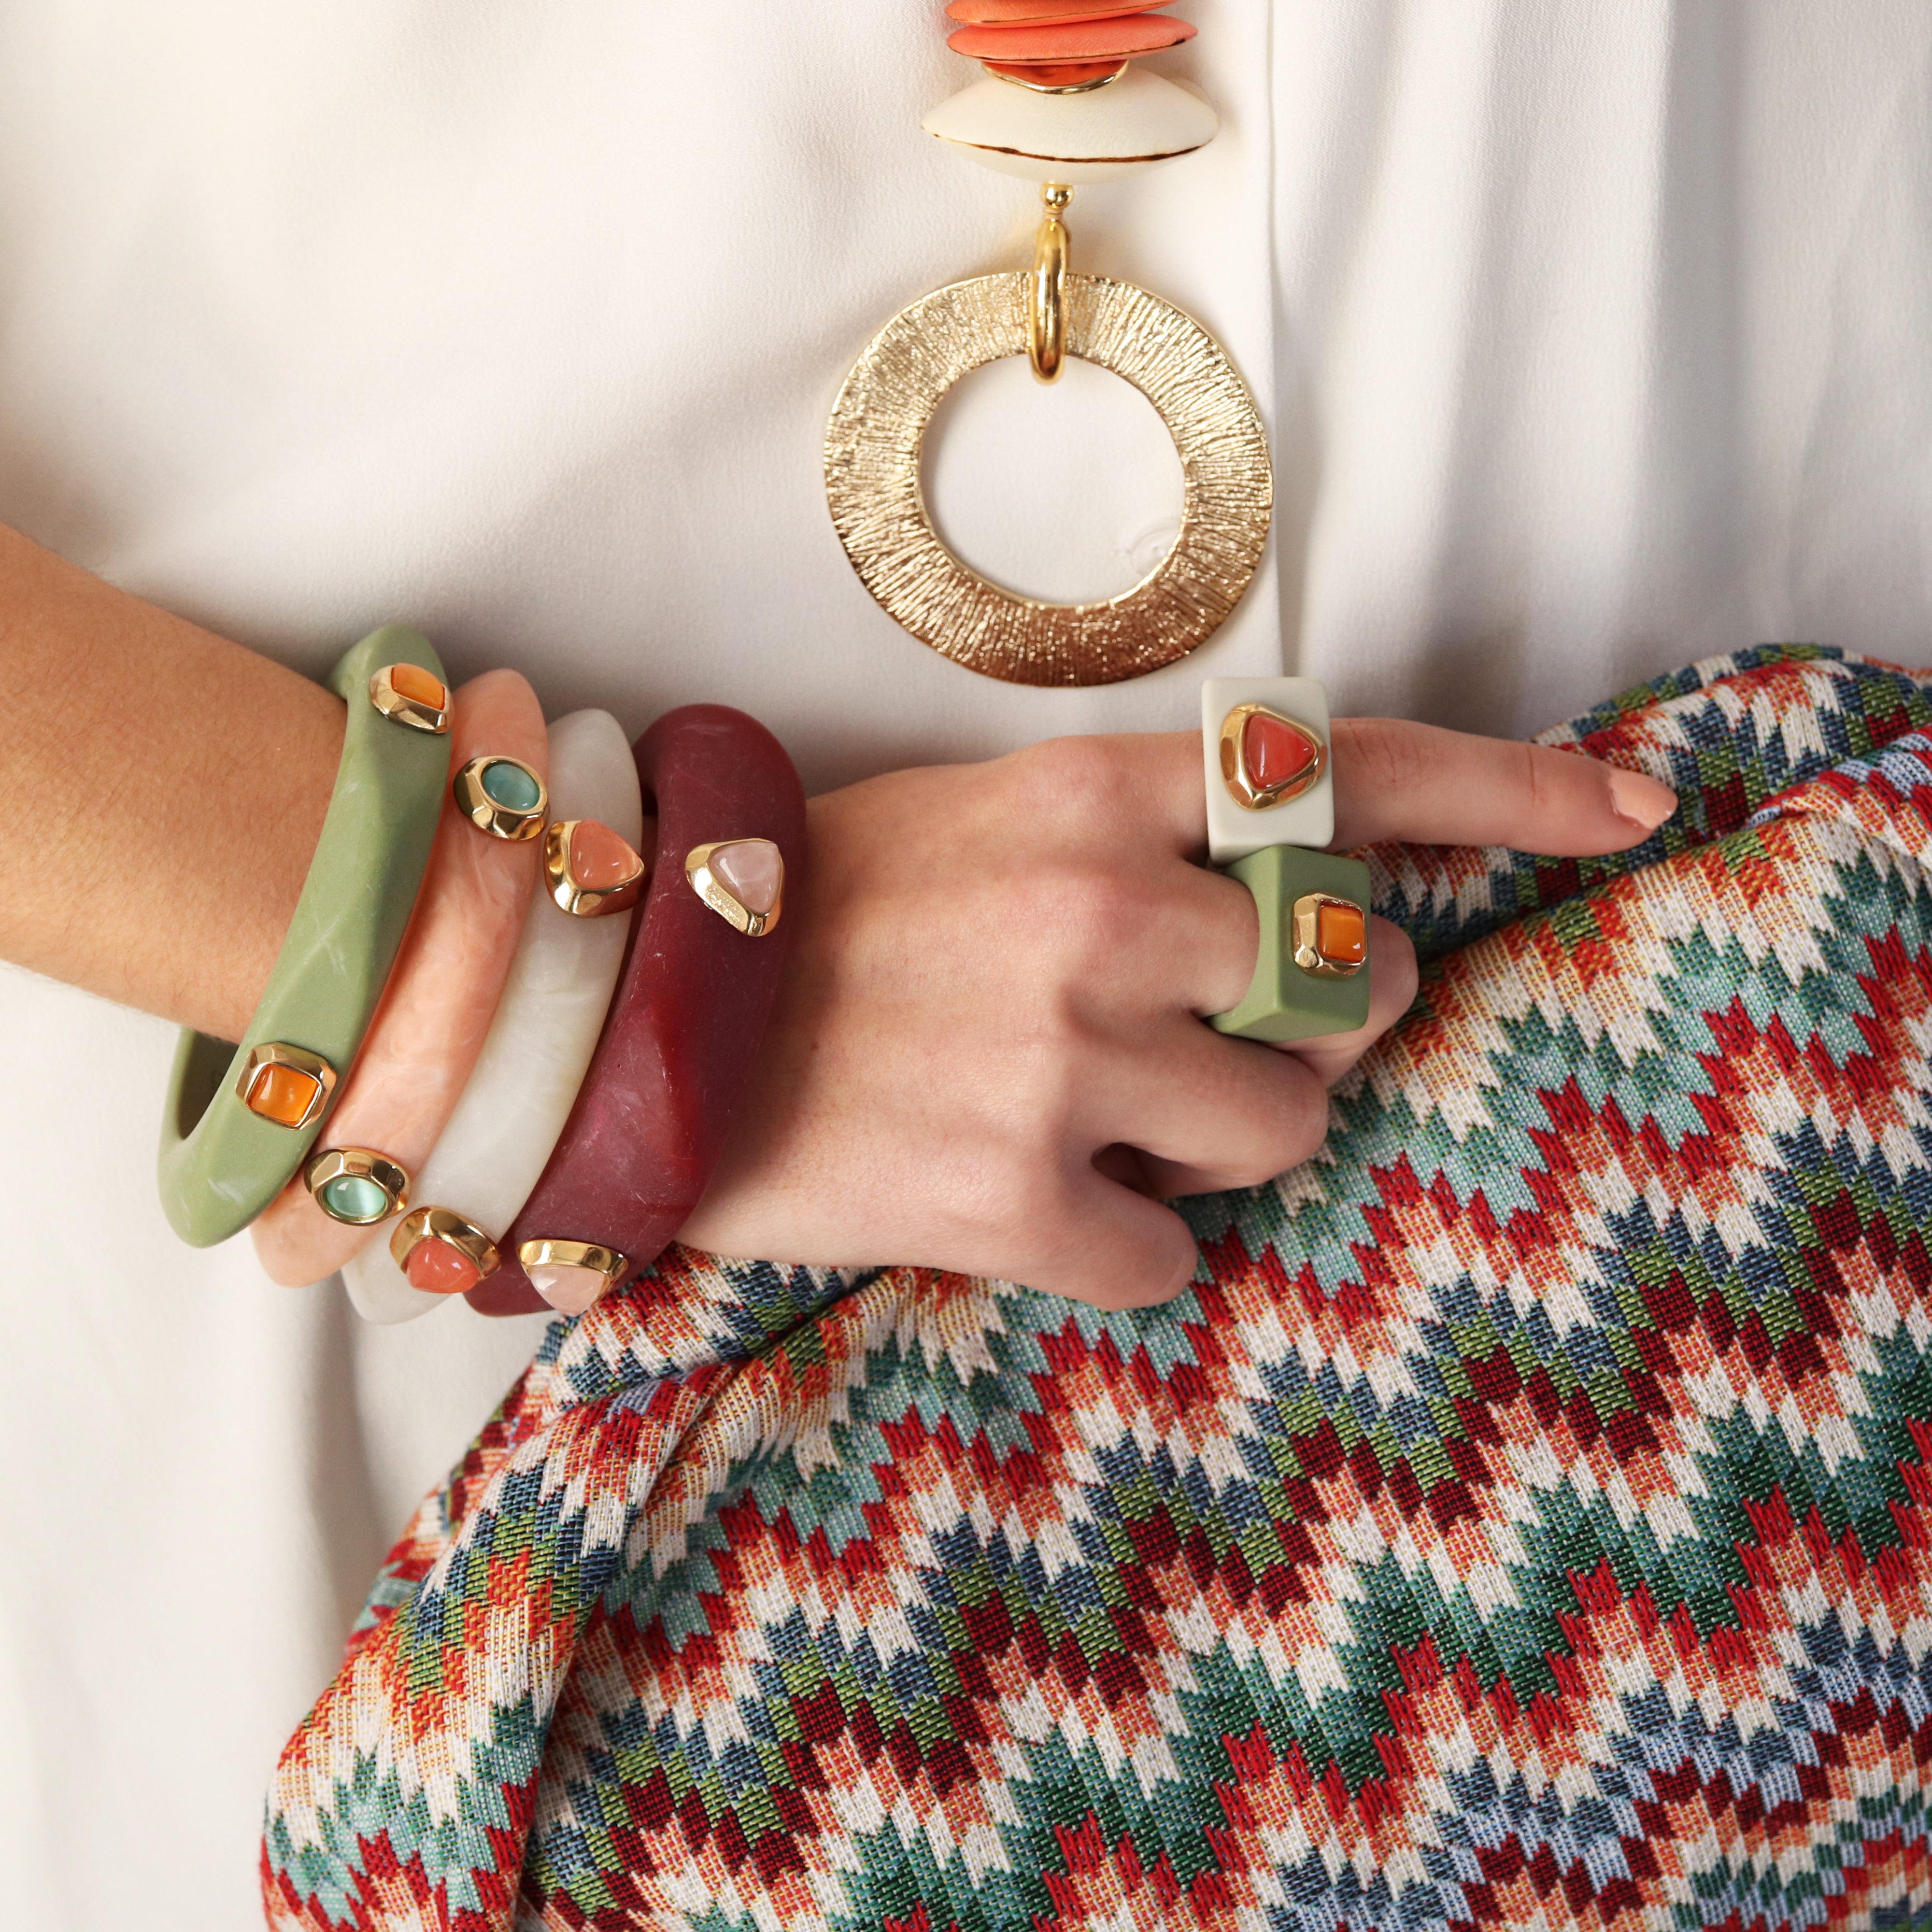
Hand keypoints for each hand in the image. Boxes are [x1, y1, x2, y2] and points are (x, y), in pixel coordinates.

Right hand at [676, 720, 1674, 1309]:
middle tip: (1191, 1043)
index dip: (1512, 785)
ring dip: (1211, 1146)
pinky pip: (1170, 1257)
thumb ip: (1143, 851)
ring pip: (1278, 1136)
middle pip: (1344, 998)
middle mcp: (1101, 912)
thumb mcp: (981, 825)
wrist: (630, 1020)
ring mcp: (1061, 1056)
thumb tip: (1294, 937)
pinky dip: (1124, 1246)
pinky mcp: (1012, 1195)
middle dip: (1303, 1036)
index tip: (1630, 804)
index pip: (1348, 771)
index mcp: (1093, 795)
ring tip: (1083, 1124)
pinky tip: (1027, 1208)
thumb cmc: (808, 915)